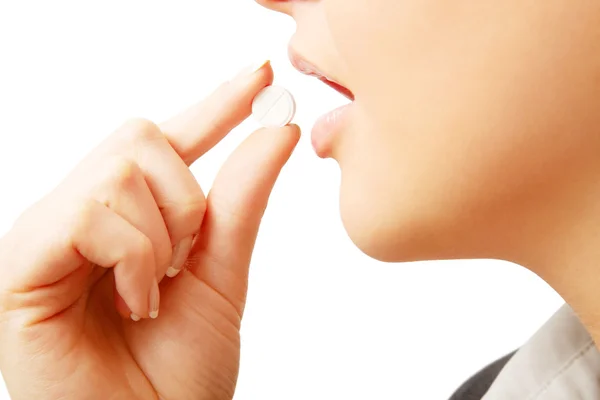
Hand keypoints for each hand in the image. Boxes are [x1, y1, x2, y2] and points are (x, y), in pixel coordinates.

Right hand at [0, 62, 299, 399]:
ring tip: (152, 294)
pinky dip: (132, 256)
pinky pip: (89, 211)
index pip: (169, 140)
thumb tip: (277, 129)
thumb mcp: (223, 276)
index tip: (261, 77)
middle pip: (139, 136)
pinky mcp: (21, 261)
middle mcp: (81, 213)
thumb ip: (241, 201)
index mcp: (127, 216)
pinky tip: (134, 302)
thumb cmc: (176, 374)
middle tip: (182, 260)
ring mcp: (47, 233)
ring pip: (119, 169)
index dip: (216, 104)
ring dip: (160, 237)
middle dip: (185, 196)